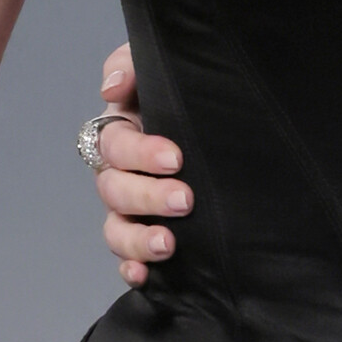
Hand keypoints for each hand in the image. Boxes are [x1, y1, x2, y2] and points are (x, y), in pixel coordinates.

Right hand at [88, 39, 189, 275]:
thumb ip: (132, 64)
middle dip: (147, 197)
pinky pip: (128, 258)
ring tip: (168, 244)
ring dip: (138, 239)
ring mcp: (132, 209)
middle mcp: (121, 173)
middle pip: (114, 189)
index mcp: (122, 132)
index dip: (140, 153)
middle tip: (185, 200)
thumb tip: (111, 88)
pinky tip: (145, 277)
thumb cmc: (189, 96)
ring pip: (116, 228)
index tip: (176, 158)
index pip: (115, 143)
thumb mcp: (163, 69)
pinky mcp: (147, 237)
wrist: (230, 126)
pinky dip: (132, 269)